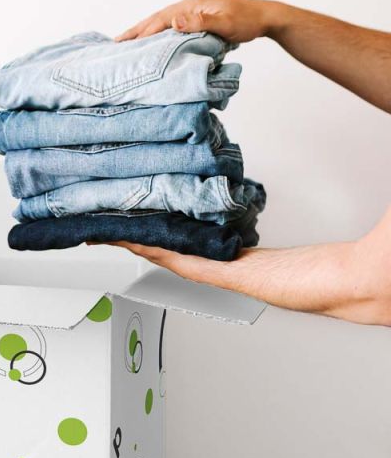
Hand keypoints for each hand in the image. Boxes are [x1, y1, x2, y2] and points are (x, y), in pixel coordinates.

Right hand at [92, 211, 390, 326]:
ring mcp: (220, 271)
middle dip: (137, 229)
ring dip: (135, 240)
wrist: (349, 284)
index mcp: (233, 254)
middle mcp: (220, 263)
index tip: (136, 208)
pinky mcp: (224, 275)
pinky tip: (132, 238)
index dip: (157, 222)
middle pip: (166, 244)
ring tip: (108, 225)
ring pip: (165, 252)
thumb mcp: (291, 228)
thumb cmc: (327, 263)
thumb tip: (272, 174)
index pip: (185, 235)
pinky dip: (153, 248)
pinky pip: (180, 260)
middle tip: (108, 214)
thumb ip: (268, 205)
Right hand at [115, 0, 282, 42]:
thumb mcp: (224, 23)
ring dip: (143, 33)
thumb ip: (199, 22)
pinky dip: (156, 34)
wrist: (265, 17)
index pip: (160, 20)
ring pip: (161, 22)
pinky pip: (170, 26)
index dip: (141, 33)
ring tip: (126, 44)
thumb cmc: (247, 21)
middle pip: (155, 19)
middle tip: (114, 44)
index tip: (124, 45)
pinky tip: (151, 43)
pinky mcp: (196, 17)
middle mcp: (189, 4)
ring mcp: (192, 10)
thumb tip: (173, 21)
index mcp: (192, 4)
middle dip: (135, 32)